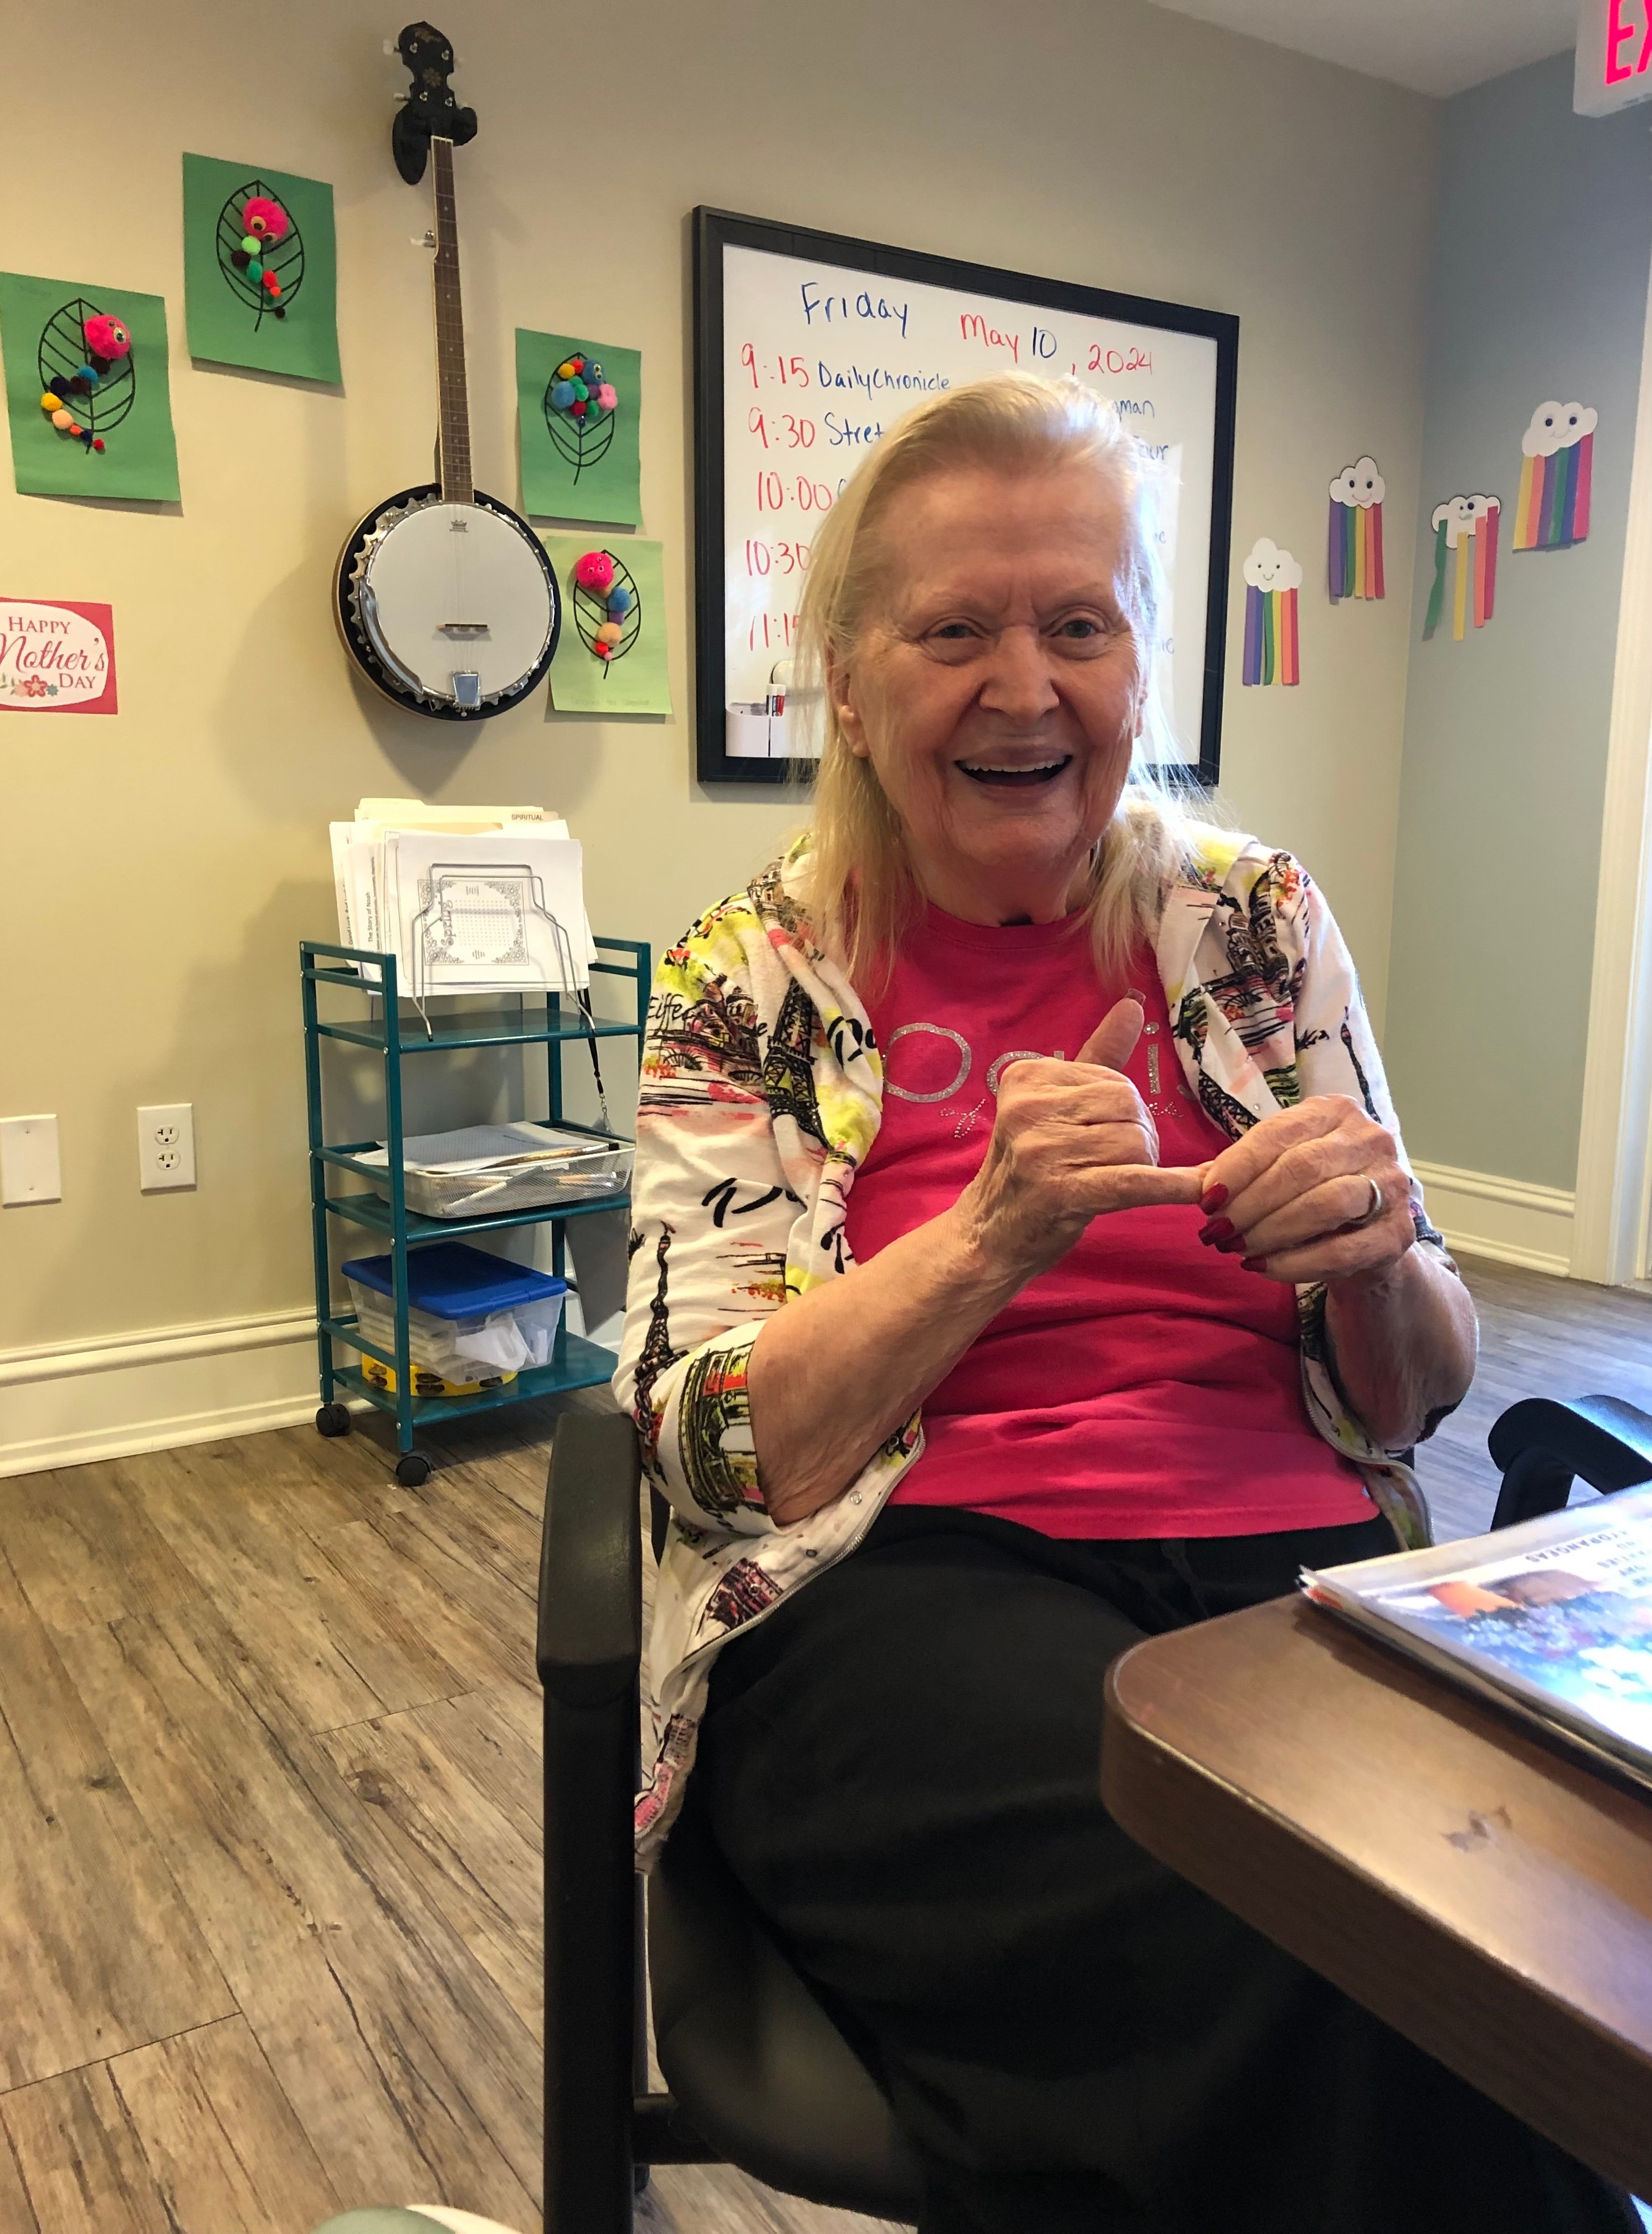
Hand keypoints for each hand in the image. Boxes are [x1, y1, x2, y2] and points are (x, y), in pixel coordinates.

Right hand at [954, 997, 1206, 1283]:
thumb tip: (1131, 1003)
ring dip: (1141, 1167)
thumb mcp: (1053, 1105)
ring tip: (1109, 1182)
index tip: (1099, 1135)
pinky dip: (1172, 1187)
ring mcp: (1041, 1150)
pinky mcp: (1061, 1193)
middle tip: (1112, 1164)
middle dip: (1138, 1137)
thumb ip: (1097, 1055)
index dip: (1123, 1112)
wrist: (987, 1235)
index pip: (1113, 1081)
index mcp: (1026, 1076)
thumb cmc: (1027, 1168)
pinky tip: (1200, 1189)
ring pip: (1135, 1145)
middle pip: (1128, 1108)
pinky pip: (1133, 1181)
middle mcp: (1028, 1108)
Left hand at [1197, 1094, 1412, 1286]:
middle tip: (1217, 1231)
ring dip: (1271, 1231)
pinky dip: (1295, 1263)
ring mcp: (1393, 1185)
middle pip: (1301, 1169)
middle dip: (1250, 1204)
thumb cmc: (1309, 1193)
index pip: (1277, 1135)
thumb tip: (1183, 1185)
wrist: (1366, 1237)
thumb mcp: (1275, 1169)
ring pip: (1325, 1205)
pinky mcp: (1399, 1234)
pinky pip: (1341, 1250)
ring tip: (1237, 1249)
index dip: (1236, 1169)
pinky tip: (1263, 1268)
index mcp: (1334, 1111)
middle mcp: (1370, 1138)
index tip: (1205, 1200)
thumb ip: (1235, 1171)